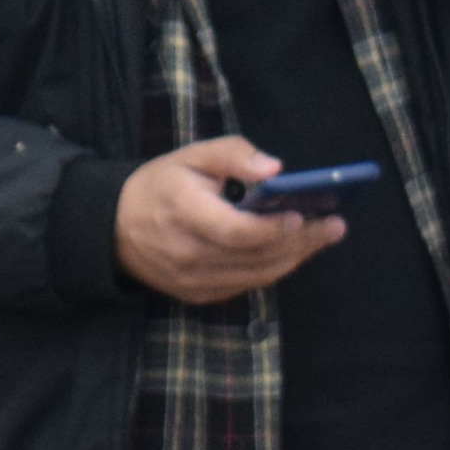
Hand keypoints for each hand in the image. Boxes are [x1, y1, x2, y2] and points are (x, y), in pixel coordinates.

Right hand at [112, 136, 339, 303]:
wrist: (113, 228)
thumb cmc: (159, 185)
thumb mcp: (191, 155)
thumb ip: (234, 154)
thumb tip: (276, 168)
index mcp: (183, 213)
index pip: (235, 230)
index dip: (273, 227)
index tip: (303, 214)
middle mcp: (187, 254)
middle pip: (255, 256)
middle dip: (300, 242)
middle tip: (335, 226)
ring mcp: (191, 280)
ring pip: (255, 275)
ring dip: (294, 258)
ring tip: (323, 237)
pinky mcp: (197, 295)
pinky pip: (244, 286)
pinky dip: (272, 269)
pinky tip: (293, 253)